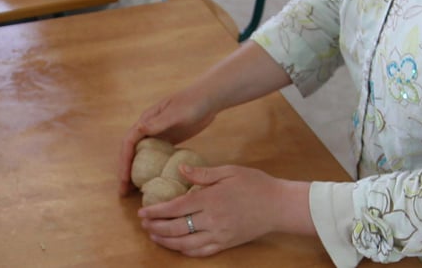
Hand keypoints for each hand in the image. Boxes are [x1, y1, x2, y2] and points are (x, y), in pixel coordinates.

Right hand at [119, 85, 217, 194]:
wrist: (209, 98)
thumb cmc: (191, 103)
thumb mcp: (174, 114)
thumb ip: (157, 122)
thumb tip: (138, 130)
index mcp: (146, 121)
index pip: (128, 143)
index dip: (123, 162)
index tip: (124, 180)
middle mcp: (148, 128)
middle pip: (131, 152)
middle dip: (125, 171)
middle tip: (124, 192)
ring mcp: (158, 134)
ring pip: (141, 155)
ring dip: (135, 171)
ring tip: (133, 191)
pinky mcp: (169, 139)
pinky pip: (155, 156)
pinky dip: (150, 169)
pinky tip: (153, 181)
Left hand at [138, 165, 285, 256]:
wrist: (280, 206)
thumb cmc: (255, 184)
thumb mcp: (229, 171)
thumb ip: (202, 174)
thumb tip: (180, 170)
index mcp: (210, 199)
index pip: (175, 207)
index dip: (156, 211)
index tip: (142, 211)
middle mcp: (212, 219)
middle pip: (176, 228)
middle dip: (156, 227)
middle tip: (143, 224)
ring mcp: (220, 234)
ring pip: (186, 243)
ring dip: (167, 241)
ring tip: (154, 236)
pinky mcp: (227, 243)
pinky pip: (202, 252)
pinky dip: (186, 251)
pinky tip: (177, 247)